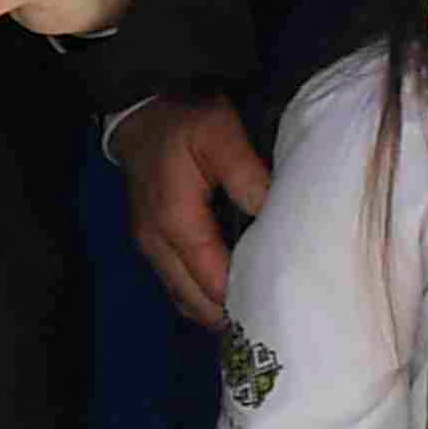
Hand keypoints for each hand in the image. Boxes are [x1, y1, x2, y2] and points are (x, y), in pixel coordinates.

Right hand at [112, 89, 271, 324]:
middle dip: (232, 317)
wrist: (141, 109)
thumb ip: (247, 174)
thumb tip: (278, 217)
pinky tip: (231, 296)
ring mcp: (150, 247)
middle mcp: (156, 244)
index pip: (214, 282)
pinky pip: (178, 287)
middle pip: (195, 303)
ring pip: (184, 300)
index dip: (247, 300)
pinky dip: (203, 299)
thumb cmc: (183, 118)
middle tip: (277, 320)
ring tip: (258, 313)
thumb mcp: (219, 134)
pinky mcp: (152, 244)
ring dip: (216, 311)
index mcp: (175, 222)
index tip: (286, 308)